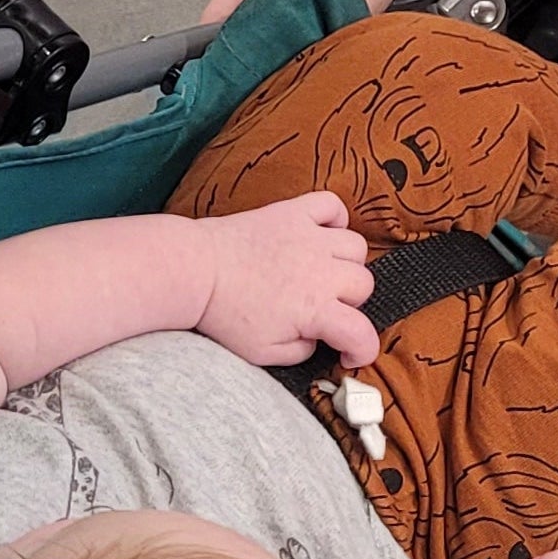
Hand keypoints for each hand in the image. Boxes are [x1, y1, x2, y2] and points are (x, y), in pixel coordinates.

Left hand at [195, 192, 378, 368]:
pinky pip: (332, 205)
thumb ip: (299, 351)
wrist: (194, 271)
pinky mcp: (295, 213)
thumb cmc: (223, 314)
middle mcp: (322, 271)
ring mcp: (311, 237)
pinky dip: (335, 217)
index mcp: (316, 310)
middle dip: (349, 302)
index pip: (361, 333)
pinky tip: (322, 234)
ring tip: (323, 271)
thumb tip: (316, 339)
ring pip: (356, 247)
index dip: (363, 349)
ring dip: (346, 262)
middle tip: (324, 307)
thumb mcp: (262, 353)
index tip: (351, 353)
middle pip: (364, 285)